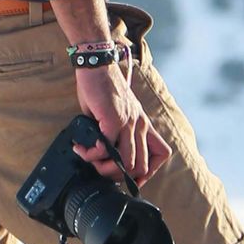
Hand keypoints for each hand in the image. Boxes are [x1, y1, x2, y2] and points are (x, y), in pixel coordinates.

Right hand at [75, 62, 168, 184]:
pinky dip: (91, 155)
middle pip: (141, 166)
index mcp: (143, 124)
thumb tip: (104, 153)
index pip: (162, 154)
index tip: (130, 177)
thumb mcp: (118, 112)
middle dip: (118, 175)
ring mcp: (128, 124)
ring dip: (103, 167)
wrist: (97, 67)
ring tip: (88, 158)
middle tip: (99, 167)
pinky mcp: (114, 121)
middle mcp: (140, 125)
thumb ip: (116, 133)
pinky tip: (82, 148)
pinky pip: (105, 149)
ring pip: (125, 163)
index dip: (149, 171)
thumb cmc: (103, 88)